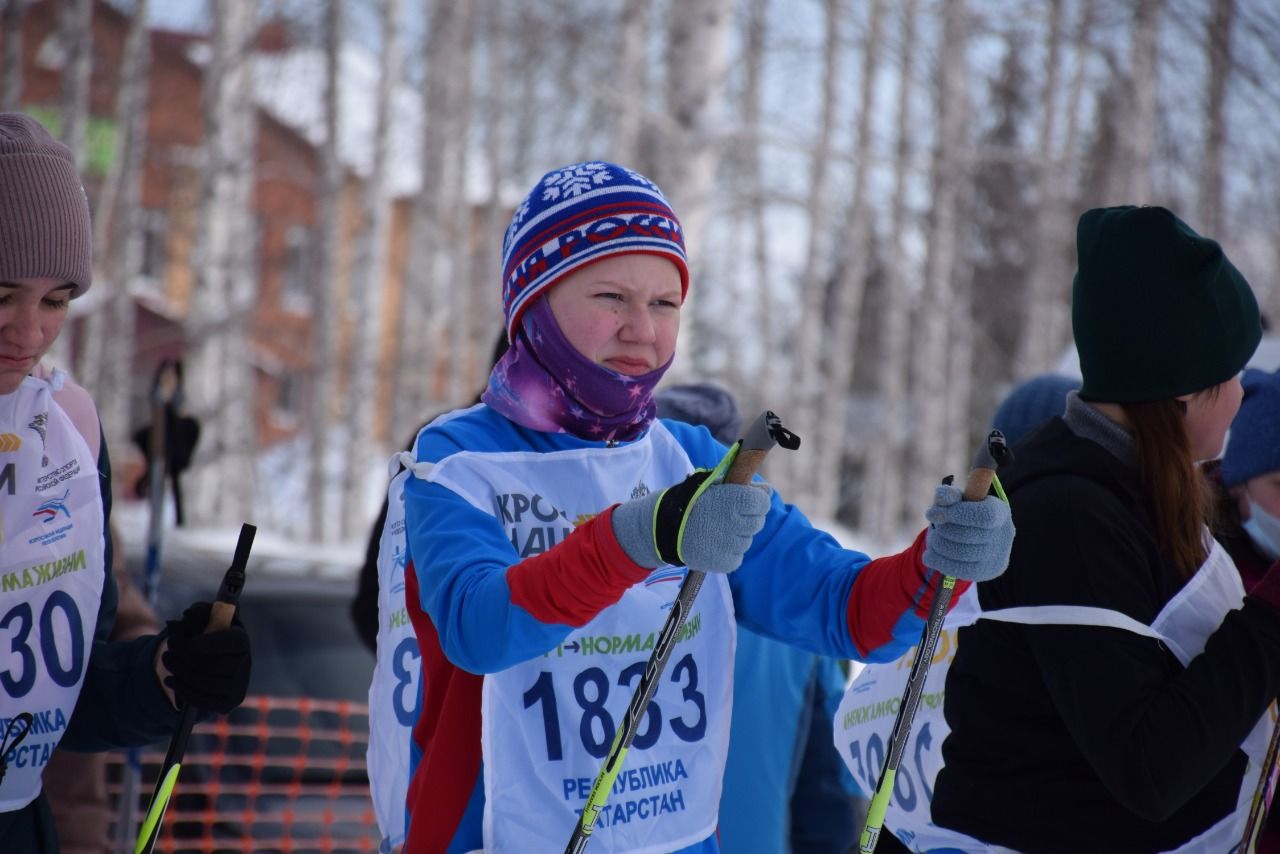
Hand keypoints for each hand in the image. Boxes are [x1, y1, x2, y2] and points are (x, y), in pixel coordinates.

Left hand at [156, 602, 251, 713]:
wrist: (212, 660)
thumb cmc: (207, 635)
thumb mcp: (204, 620)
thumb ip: (198, 612)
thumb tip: (189, 613)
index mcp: (241, 639)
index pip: (233, 642)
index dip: (212, 644)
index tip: (191, 642)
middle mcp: (245, 662)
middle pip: (214, 665)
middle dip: (186, 657)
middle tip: (168, 646)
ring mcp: (239, 684)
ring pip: (206, 683)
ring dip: (181, 672)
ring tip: (167, 659)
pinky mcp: (229, 701)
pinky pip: (204, 700)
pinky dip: (183, 690)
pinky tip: (171, 680)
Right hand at [611, 469, 770, 573]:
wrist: (663, 530)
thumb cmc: (690, 503)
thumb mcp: (713, 486)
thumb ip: (741, 486)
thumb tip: (768, 491)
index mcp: (733, 500)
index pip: (763, 502)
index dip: (755, 501)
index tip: (745, 502)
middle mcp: (735, 523)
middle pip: (757, 522)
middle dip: (746, 518)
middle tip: (726, 517)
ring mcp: (730, 545)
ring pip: (747, 540)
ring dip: (736, 536)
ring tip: (715, 531)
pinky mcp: (726, 563)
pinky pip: (737, 556)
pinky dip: (729, 552)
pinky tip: (713, 544)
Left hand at [923, 484, 1014, 581]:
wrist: (975, 539)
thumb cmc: (963, 513)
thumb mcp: (956, 501)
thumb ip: (948, 496)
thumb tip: (941, 497)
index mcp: (1000, 511)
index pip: (984, 516)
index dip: (958, 514)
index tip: (935, 513)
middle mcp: (1004, 534)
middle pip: (968, 535)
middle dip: (944, 530)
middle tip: (935, 527)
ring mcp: (998, 555)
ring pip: (963, 554)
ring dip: (939, 545)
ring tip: (933, 540)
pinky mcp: (988, 571)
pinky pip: (961, 571)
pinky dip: (940, 562)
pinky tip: (929, 555)